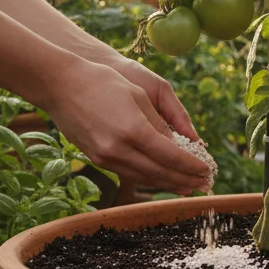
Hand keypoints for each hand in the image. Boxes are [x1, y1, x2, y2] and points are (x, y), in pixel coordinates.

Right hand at [40, 60, 210, 192]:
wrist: (60, 86)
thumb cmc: (102, 83)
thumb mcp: (138, 97)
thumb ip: (159, 124)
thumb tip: (178, 146)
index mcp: (133, 130)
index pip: (171, 156)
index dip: (191, 166)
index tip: (207, 170)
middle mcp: (118, 149)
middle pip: (159, 172)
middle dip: (185, 179)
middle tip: (204, 184)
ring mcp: (105, 157)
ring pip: (144, 177)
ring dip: (168, 183)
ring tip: (188, 186)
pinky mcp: (97, 159)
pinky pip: (129, 173)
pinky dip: (149, 177)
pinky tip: (162, 178)